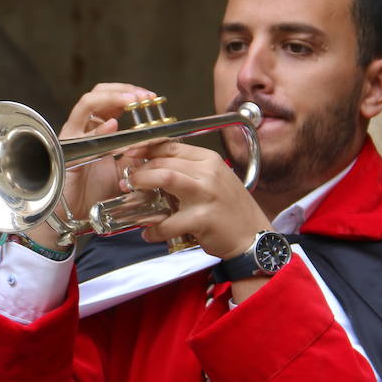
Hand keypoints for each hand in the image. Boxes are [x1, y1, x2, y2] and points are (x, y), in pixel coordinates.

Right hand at [26, 83, 157, 249]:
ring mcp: (74, 138)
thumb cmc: (93, 194)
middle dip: (122, 90)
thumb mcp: (124, 172)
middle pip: (98, 93)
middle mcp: (83, 129)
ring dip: (112, 98)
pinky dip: (99, 128)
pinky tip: (114, 126)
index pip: (111, 101)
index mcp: (96, 131)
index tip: (151, 98)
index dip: (130, 94)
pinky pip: (82, 134)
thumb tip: (159, 142)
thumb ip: (137, 155)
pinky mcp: (68, 152)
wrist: (73, 216)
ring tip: (132, 101)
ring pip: (87, 103)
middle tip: (144, 97)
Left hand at [126, 140, 271, 259]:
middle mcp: (208, 173)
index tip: (130, 153)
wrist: (252, 236)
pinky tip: (149, 232)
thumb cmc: (231, 209)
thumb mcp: (215, 180)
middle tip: (129, 180)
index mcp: (209, 160)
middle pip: (165, 161)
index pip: (171, 146)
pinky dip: (154, 229)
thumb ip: (190, 171)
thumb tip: (156, 166)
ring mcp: (206, 195)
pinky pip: (169, 222)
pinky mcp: (202, 218)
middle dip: (140, 170)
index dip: (146, 148)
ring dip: (143, 184)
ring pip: (165, 178)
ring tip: (132, 194)